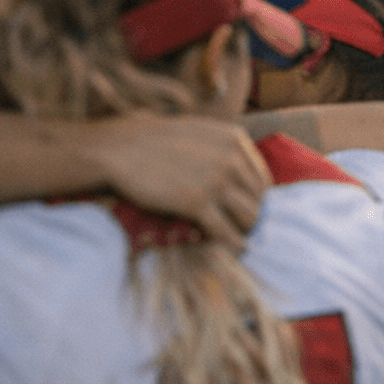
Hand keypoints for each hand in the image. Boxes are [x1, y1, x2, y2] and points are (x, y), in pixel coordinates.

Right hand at [88, 114, 271, 249]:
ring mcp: (215, 181)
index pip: (262, 178)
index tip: (252, 211)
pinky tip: (236, 249)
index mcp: (234, 139)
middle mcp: (230, 158)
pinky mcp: (197, 203)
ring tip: (242, 240)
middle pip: (258, 199)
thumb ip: (226, 150)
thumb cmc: (157, 143)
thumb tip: (247, 177)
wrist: (120, 149)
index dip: (259, 199)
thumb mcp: (200, 134)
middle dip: (255, 217)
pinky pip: (226, 231)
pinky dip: (233, 243)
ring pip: (249, 216)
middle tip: (249, 231)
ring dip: (247, 232)